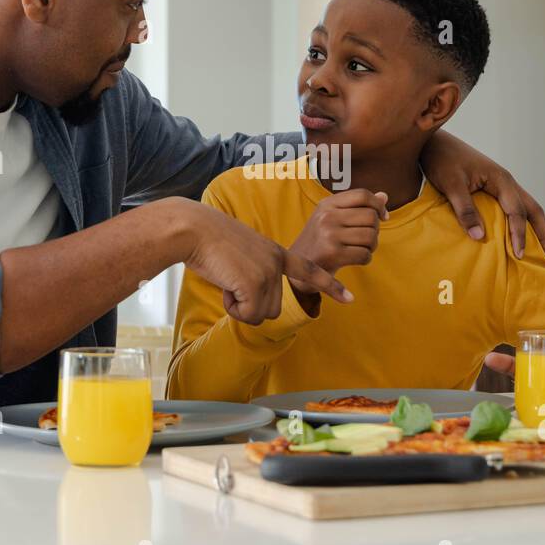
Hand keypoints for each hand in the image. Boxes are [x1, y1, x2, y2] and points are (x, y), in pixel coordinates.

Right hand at [173, 198, 350, 324]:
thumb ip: (256, 273)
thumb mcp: (242, 254)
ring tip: (227, 282)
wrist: (195, 229)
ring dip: (241, 308)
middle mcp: (278, 262)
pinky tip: (224, 288)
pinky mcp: (255, 284)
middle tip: (231, 284)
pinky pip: (249, 315)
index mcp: (277, 252)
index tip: (349, 298)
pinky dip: (233, 309)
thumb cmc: (209, 240)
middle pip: (275, 307)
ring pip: (262, 314)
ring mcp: (269, 273)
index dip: (329, 286)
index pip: (310, 269)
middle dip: (251, 306)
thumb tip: (255, 305)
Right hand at [290, 188, 388, 273]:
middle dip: (375, 230)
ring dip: (372, 246)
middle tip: (367, 239)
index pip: (362, 195)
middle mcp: (327, 216)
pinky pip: (365, 254)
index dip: (378, 205)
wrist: (297, 268)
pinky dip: (366, 258)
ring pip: (370, 236)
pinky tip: (356, 259)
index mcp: (327, 203)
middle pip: (371, 216)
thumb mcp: (333, 218)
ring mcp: (329, 234)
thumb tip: (384, 196)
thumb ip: (357, 206)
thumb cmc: (320, 241)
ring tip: (361, 249)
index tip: (383, 217)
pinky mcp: (332, 253)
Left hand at [419, 130, 544, 259]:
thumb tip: (480, 237)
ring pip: (526, 207)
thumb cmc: (442, 160)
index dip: (519, 234)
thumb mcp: (451, 185)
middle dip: (544, 234)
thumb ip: (465, 210)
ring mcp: (501, 184)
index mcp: (501, 180)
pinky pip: (513, 207)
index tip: (519, 255)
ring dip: (536, 228)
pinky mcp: (493, 187)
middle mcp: (507, 182)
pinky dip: (521, 222)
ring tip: (542, 250)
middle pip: (533, 209)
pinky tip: (516, 236)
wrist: (434, 142)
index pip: (517, 212)